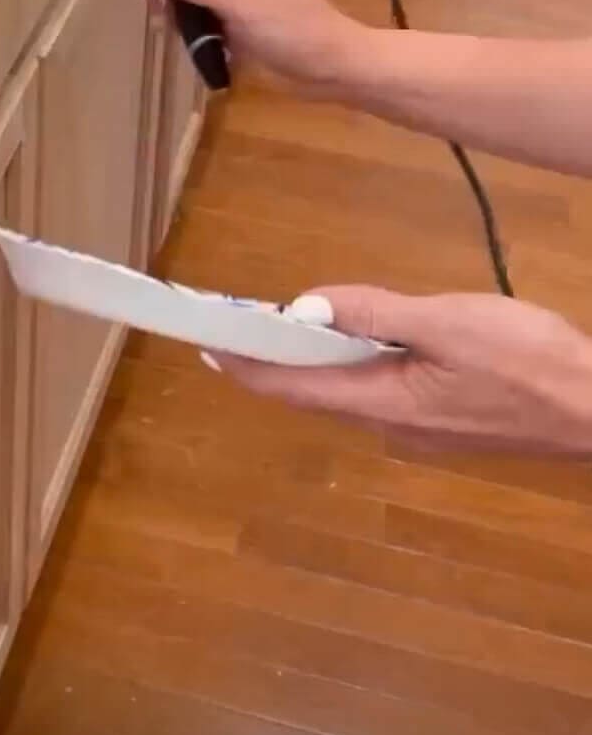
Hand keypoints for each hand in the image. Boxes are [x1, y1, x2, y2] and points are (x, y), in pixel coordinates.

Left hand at [217, 285, 591, 455]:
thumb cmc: (529, 363)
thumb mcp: (449, 322)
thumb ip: (377, 312)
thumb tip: (307, 307)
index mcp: (384, 403)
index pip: (294, 387)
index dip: (246, 366)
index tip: (205, 346)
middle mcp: (393, 425)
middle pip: (318, 389)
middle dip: (276, 357)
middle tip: (241, 322)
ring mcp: (421, 427)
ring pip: (353, 387)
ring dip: (319, 356)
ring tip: (291, 321)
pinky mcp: (447, 420)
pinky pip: (385, 387)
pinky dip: (360, 359)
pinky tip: (366, 335)